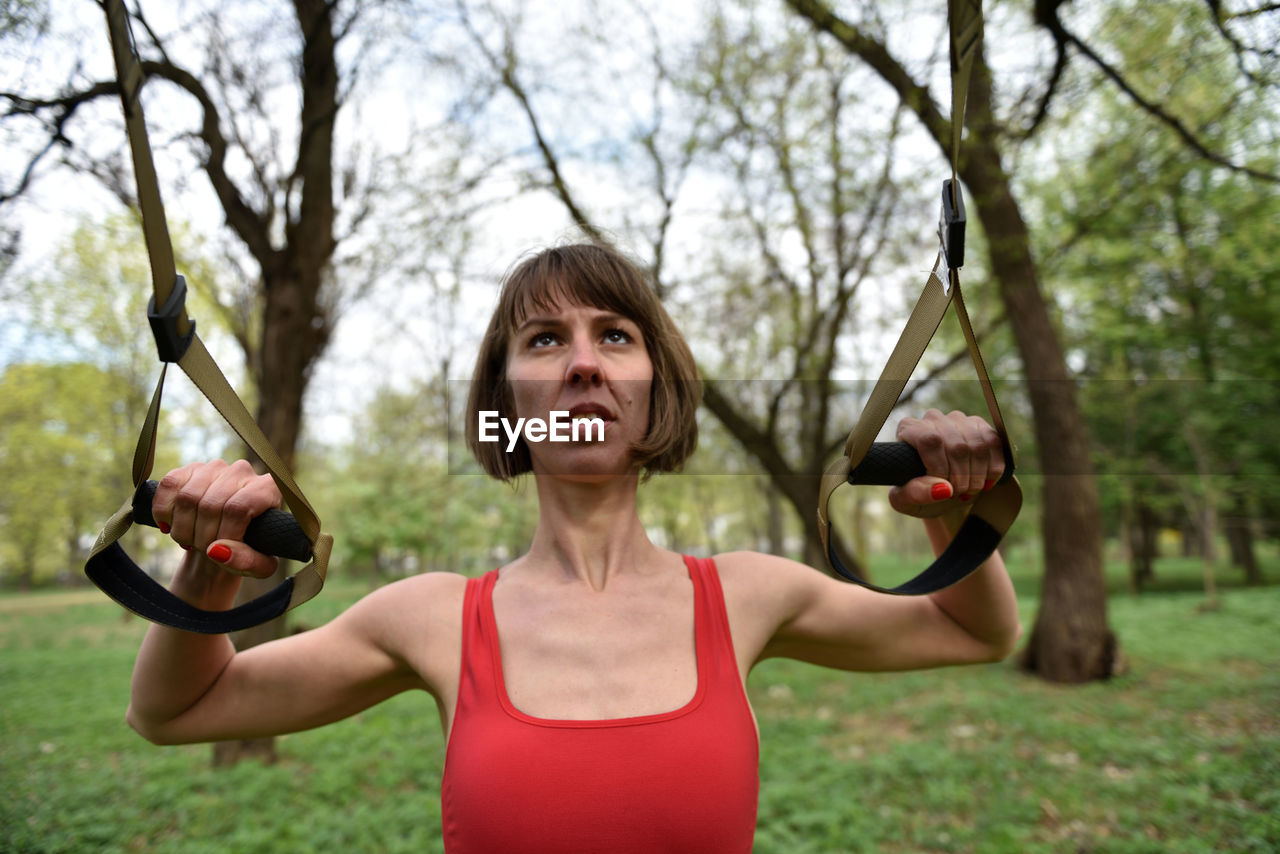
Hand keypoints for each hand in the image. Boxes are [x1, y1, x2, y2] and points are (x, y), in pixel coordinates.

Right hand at [151, 460, 281, 577]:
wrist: (225, 540)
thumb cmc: (248, 551)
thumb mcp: (259, 567)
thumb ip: (248, 562)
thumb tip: (217, 550)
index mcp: (269, 488)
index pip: (238, 509)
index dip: (225, 535)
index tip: (221, 552)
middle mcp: (244, 471)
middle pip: (211, 505)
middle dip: (202, 538)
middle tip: (204, 549)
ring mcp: (215, 467)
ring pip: (187, 497)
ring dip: (182, 529)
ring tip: (191, 540)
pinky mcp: (190, 469)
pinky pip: (169, 485)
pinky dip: (163, 511)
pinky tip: (169, 526)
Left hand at [889, 409, 1004, 517]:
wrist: (935, 490)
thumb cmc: (915, 492)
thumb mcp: (906, 499)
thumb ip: (917, 494)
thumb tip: (943, 489)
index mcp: (909, 429)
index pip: (931, 441)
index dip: (940, 468)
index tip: (941, 486)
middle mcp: (934, 418)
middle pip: (957, 447)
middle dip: (961, 479)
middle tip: (956, 494)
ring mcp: (959, 420)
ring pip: (979, 446)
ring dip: (978, 476)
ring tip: (968, 490)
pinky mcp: (980, 426)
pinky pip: (995, 444)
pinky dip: (994, 469)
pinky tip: (984, 482)